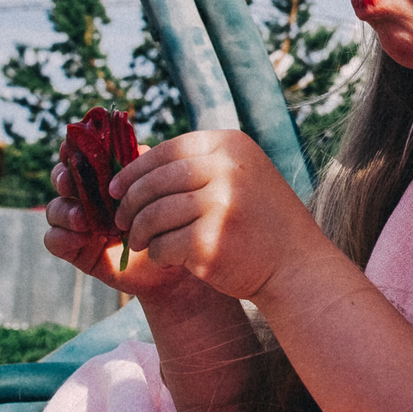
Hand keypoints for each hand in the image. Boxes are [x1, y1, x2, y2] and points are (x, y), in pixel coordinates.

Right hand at [41, 162, 194, 297]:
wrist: (173, 266)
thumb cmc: (169, 226)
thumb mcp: (159, 195)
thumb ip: (146, 173)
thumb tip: (138, 150)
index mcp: (106, 179)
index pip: (81, 158)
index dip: (71, 150)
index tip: (70, 148)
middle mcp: (89, 199)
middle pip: (61, 180)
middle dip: (62, 178)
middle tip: (70, 183)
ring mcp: (80, 225)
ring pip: (54, 209)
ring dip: (64, 210)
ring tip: (83, 219)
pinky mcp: (77, 251)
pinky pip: (53, 240)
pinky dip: (62, 236)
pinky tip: (81, 237)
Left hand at [109, 129, 330, 302]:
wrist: (296, 264)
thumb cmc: (260, 220)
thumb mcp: (238, 176)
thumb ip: (197, 165)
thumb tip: (135, 160)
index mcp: (231, 146)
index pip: (169, 149)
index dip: (136, 170)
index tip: (116, 188)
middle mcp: (227, 169)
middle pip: (157, 181)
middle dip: (130, 202)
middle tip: (121, 219)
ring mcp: (221, 205)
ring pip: (155, 214)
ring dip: (140, 230)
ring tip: (138, 241)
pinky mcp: (211, 242)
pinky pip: (165, 245)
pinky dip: (158, 253)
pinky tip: (165, 257)